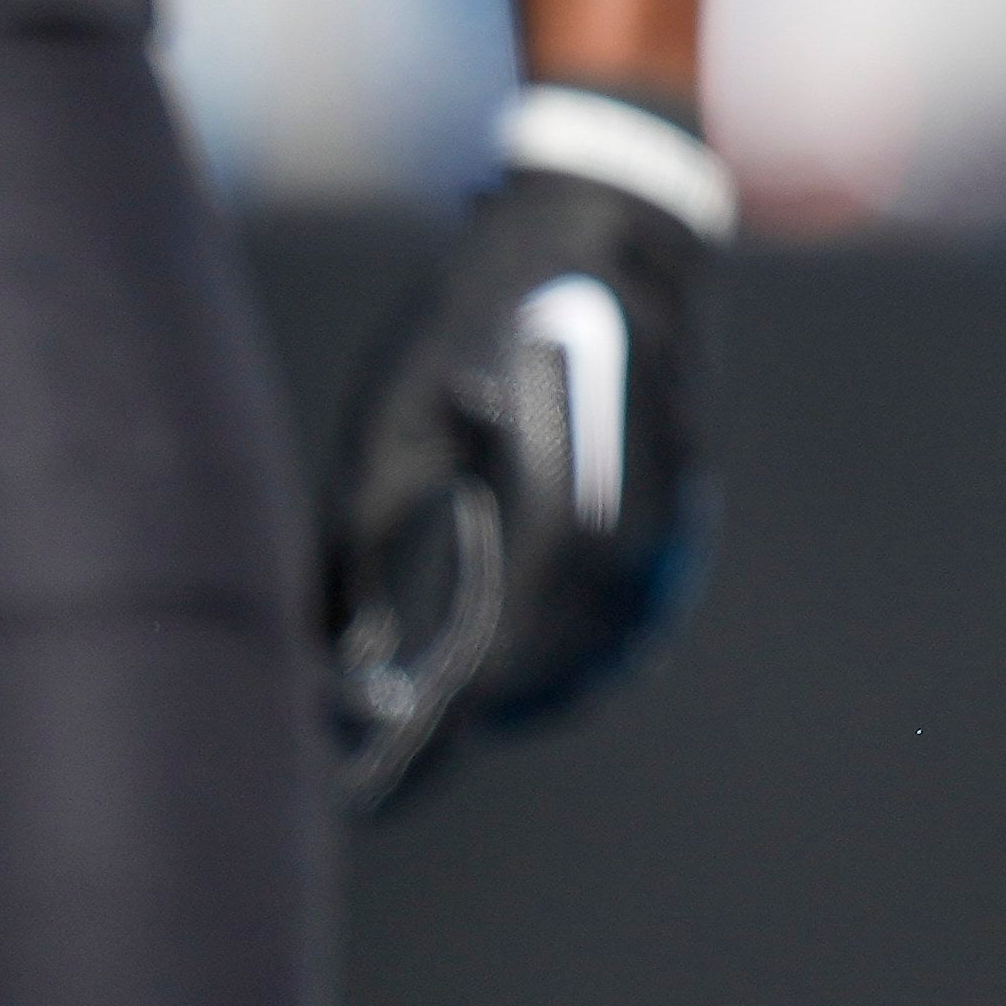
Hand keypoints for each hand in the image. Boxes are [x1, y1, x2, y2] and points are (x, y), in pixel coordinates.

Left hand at [325, 93, 724, 817]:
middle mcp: (623, 534)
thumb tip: (326, 651)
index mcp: (550, 516)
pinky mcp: (680, 503)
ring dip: (541, 684)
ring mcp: (665, 520)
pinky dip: (588, 642)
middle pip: (550, 669)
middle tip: (412, 752)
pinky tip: (545, 654)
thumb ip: (363, 548)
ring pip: (603, 642)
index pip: (488, 664)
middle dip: (483, 715)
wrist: (607, 229)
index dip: (432, 732)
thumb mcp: (396, 428)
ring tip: (473, 714)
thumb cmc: (481, 317)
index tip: (383, 776)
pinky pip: (635, 602)